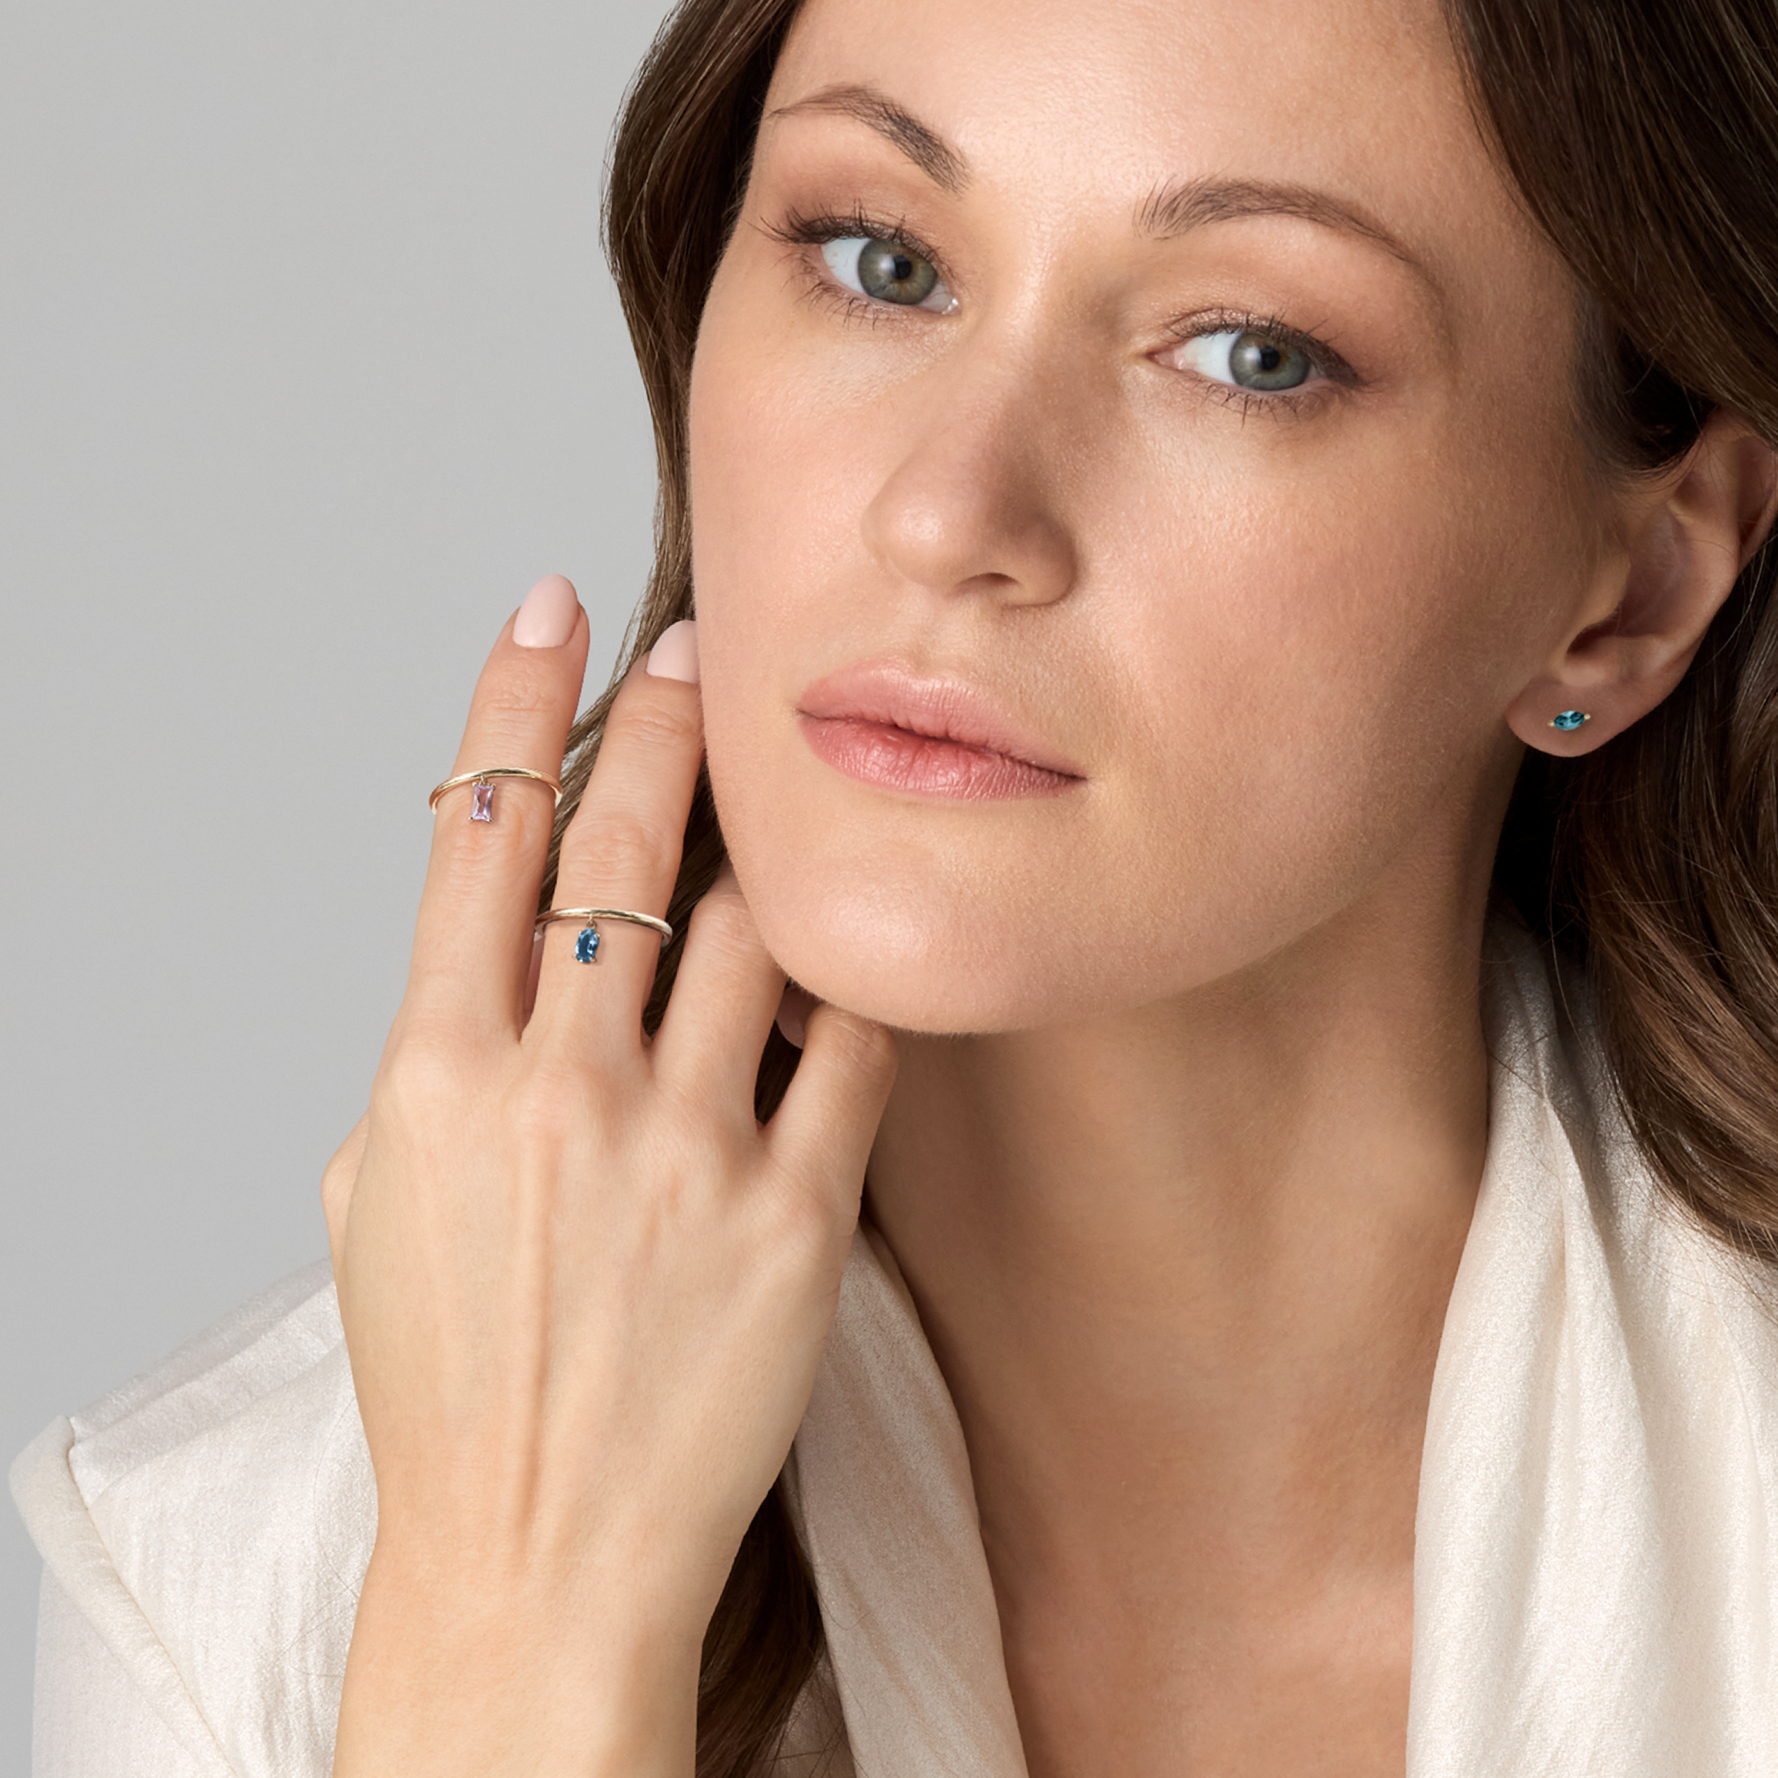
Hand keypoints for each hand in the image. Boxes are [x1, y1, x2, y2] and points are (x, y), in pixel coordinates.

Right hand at [323, 578, 897, 1777]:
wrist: (537, 1555)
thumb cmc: (449, 1379)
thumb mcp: (374, 1201)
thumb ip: (432, 1057)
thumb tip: (495, 950)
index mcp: (432, 1075)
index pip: (474, 837)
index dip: (513, 700)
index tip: (549, 613)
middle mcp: (559, 1089)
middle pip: (617, 847)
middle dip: (659, 725)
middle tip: (696, 650)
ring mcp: (683, 1148)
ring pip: (749, 927)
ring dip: (767, 840)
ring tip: (793, 788)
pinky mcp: (793, 1214)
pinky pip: (851, 1050)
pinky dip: (857, 983)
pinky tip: (870, 935)